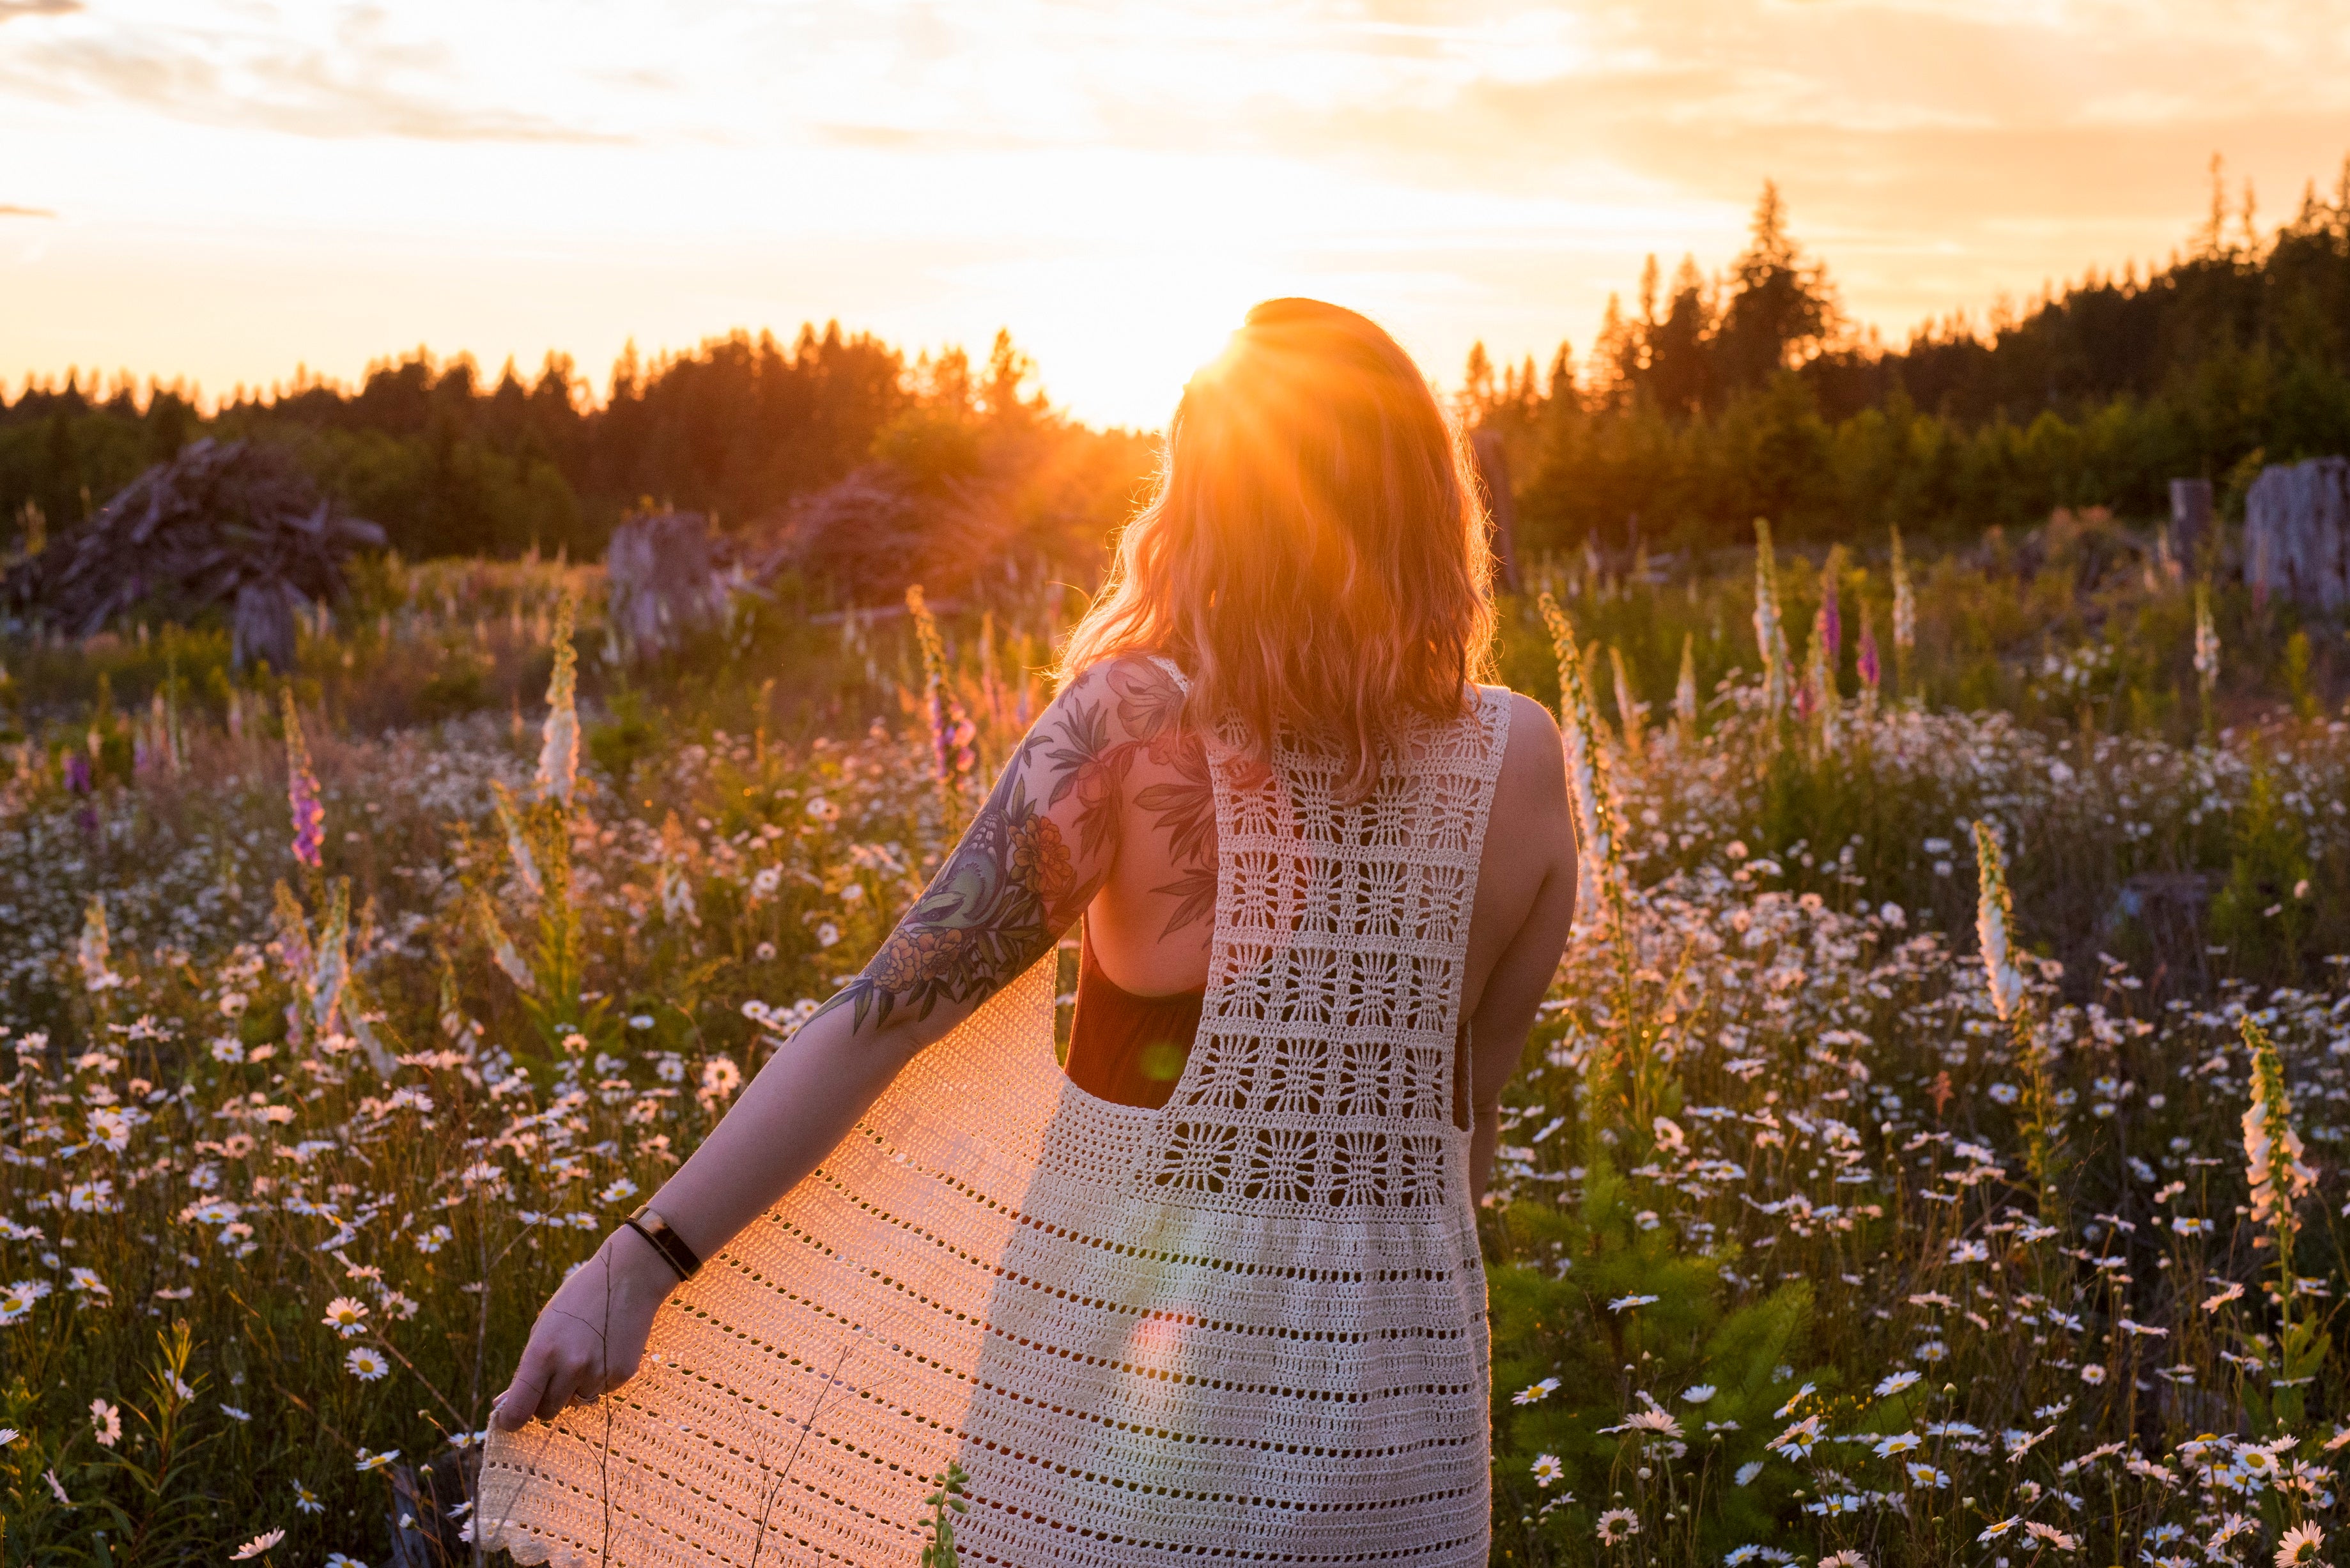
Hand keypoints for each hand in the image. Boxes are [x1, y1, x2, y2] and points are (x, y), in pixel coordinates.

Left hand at [490, 1226, 677, 1430]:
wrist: (629, 1277)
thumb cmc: (578, 1299)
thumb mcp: (543, 1327)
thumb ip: (527, 1368)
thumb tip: (504, 1405)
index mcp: (543, 1352)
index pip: (520, 1408)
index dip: (511, 1420)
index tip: (510, 1420)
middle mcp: (570, 1367)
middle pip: (547, 1411)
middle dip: (545, 1400)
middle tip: (553, 1376)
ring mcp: (598, 1373)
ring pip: (575, 1403)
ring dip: (574, 1389)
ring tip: (585, 1354)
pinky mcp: (622, 1375)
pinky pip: (600, 1392)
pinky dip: (598, 1380)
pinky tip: (605, 1350)